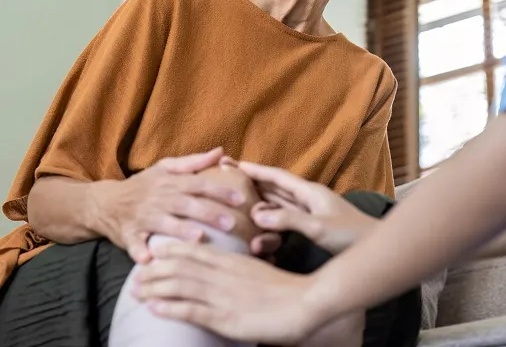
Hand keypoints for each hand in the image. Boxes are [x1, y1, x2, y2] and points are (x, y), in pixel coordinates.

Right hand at [94, 148, 246, 262]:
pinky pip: (133, 244)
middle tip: (231, 223)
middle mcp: (158, 198)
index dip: (219, 191)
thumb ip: (194, 162)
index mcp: (170, 183)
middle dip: (208, 213)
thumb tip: (221, 152)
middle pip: (186, 204)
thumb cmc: (144, 186)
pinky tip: (149, 259)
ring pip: (163, 223)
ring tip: (198, 238)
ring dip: (179, 230)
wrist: (105, 203)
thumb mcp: (166, 168)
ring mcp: (142, 217)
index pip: (199, 184)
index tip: (241, 199)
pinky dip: (139, 251)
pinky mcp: (128, 234)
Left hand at [133, 240, 318, 344]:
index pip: (196, 251)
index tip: (155, 250)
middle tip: (137, 273)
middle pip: (181, 267)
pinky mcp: (225, 317)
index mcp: (234, 261)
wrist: (307, 302)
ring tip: (136, 290)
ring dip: (155, 288)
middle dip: (155, 270)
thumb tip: (234, 273)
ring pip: (180, 286)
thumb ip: (244, 271)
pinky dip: (169, 308)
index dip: (172, 250)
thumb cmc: (289, 290)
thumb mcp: (263, 272)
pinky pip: (191, 310)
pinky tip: (154, 309)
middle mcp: (224, 274)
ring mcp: (223, 295)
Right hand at [238, 162, 379, 254]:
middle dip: (253, 181)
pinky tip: (260, 220)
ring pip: (279, 202)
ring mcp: (311, 211)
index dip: (256, 170)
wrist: (375, 247)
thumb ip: (288, 220)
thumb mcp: (318, 227)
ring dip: (260, 200)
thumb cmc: (351, 235)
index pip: (278, 177)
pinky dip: (271, 217)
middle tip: (228, 176)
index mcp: (310, 192)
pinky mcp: (313, 225)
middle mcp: (309, 198)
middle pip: (276, 187)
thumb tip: (257, 214)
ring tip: (238, 198)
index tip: (233, 163)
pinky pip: (286, 217)